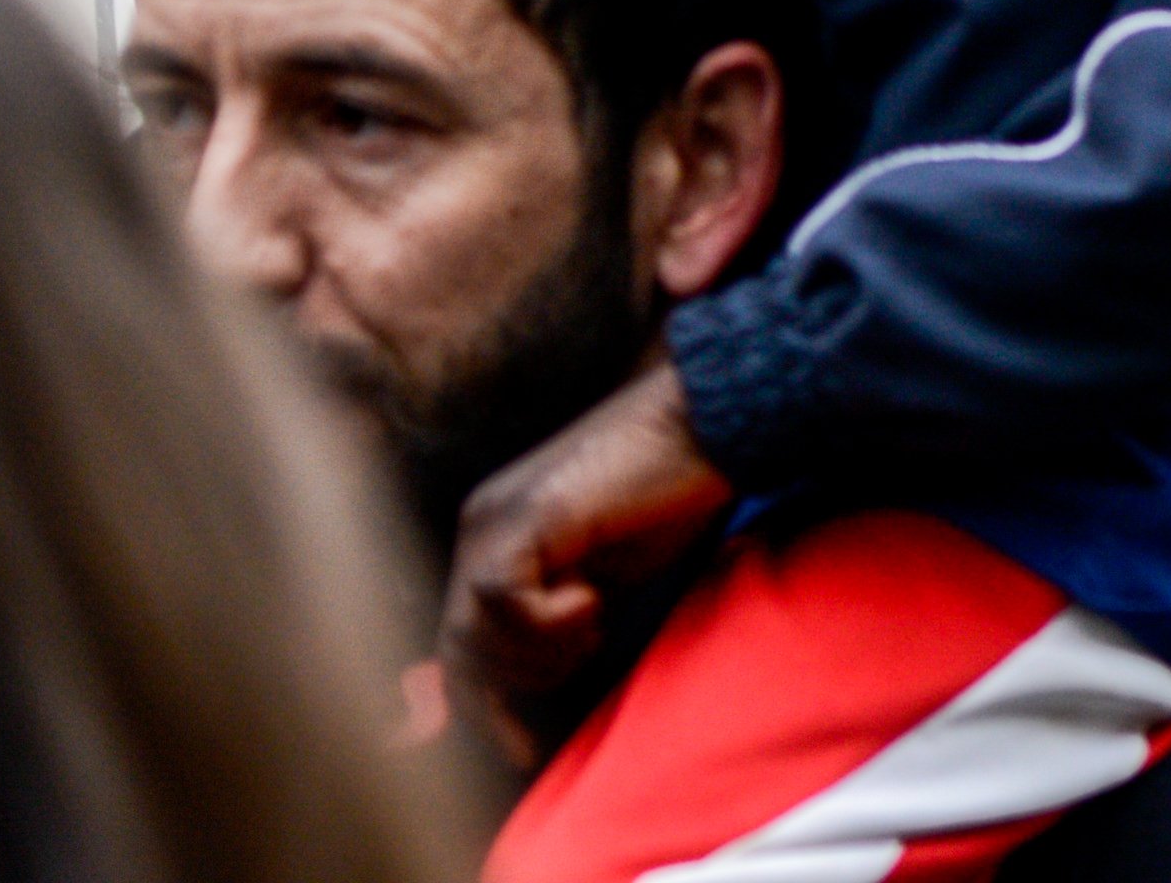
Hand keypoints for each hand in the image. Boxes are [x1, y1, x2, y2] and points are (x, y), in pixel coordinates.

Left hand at [443, 351, 732, 761]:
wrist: (711, 420)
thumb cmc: (676, 490)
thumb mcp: (610, 568)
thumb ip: (568, 610)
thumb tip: (546, 671)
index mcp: (496, 537)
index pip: (460, 643)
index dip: (483, 707)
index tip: (524, 750)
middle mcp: (481, 527)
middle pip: (460, 648)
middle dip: (520, 679)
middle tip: (589, 654)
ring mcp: (495, 522)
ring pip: (477, 635)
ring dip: (542, 652)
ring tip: (597, 622)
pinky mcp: (526, 519)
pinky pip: (503, 601)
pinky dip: (548, 621)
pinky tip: (593, 601)